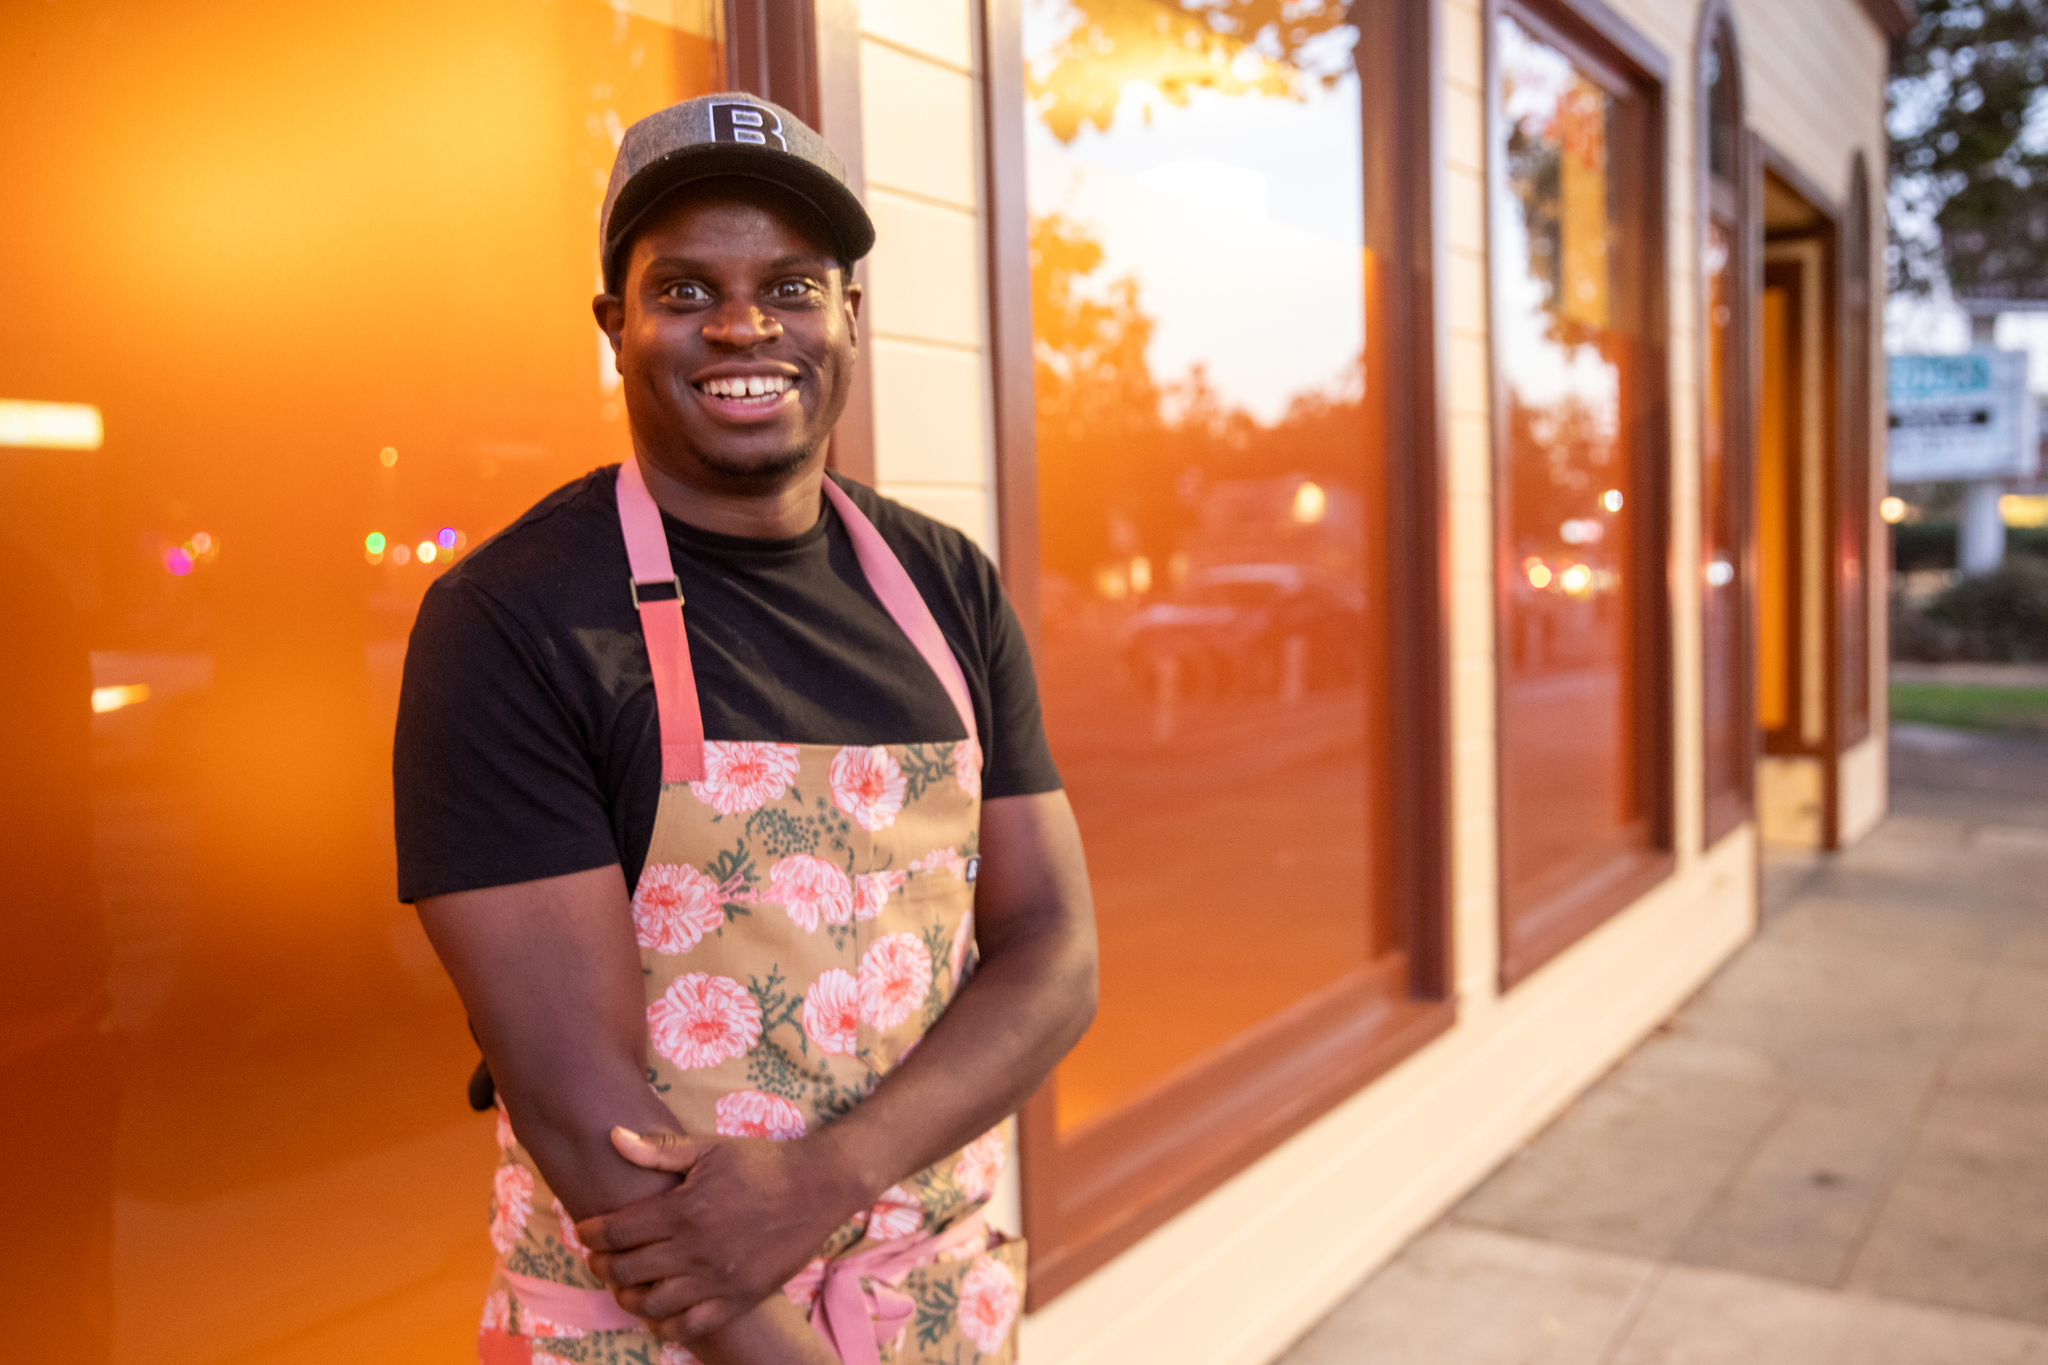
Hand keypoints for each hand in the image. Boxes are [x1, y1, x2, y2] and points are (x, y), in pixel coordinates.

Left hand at [576, 1126, 866, 1340]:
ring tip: (625, 1286)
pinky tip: (660, 1311)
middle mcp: (696, 1249)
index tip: (585, 1232)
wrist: (819, 1186)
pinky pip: (691, 1325)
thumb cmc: (762, 1163)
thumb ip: (658, 1150)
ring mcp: (718, 1278)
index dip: (592, 1234)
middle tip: (599, 1258)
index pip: (618, 1231)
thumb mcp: (710, 1148)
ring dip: (628, 1297)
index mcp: (684, 1209)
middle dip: (602, 1265)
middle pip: (627, 1270)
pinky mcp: (739, 1297)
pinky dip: (666, 1324)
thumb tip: (613, 1136)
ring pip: (652, 1304)